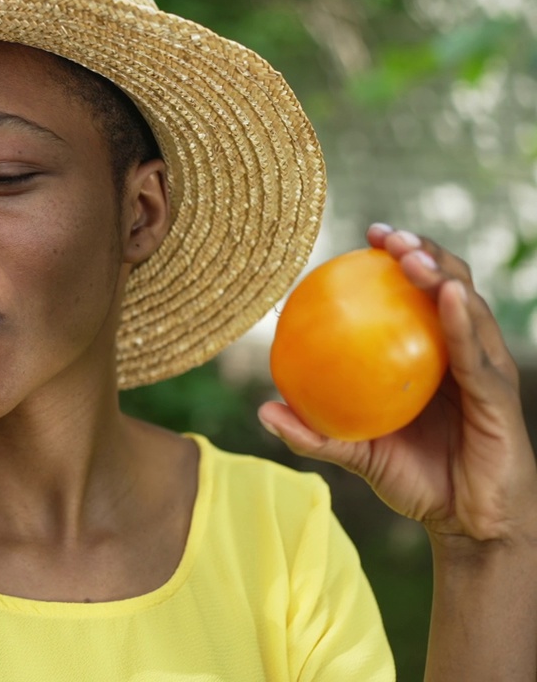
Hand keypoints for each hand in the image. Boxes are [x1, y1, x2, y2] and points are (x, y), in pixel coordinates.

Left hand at [259, 224, 536, 546]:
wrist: (468, 526)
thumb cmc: (418, 481)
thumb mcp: (358, 455)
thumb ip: (316, 434)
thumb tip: (263, 409)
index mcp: (433, 357)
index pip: (419, 294)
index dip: (399, 259)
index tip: (367, 237)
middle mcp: (464, 354)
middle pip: (449, 285)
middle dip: (422, 251)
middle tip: (386, 237)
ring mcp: (487, 370)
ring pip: (468, 308)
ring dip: (441, 275)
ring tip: (411, 256)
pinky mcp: (500, 396)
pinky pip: (476, 353)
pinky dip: (460, 321)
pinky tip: (445, 297)